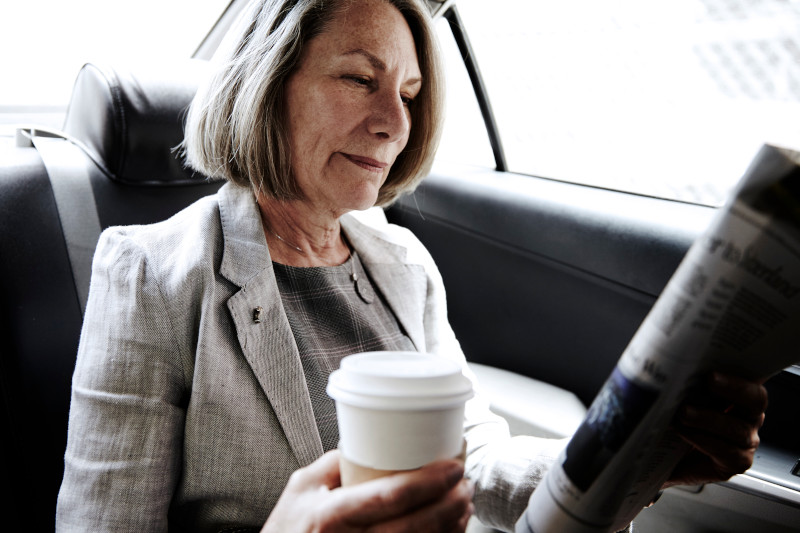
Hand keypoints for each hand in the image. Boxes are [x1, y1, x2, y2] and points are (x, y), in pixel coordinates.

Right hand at [261, 450, 474, 532]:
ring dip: (450, 527)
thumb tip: (374, 439)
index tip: (454, 467)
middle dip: (448, 506)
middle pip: (413, 527)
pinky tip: (450, 529)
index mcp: (330, 515)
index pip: (388, 497)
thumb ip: (337, 462)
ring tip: (464, 504)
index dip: (428, 483)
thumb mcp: (302, 486)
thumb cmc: (288, 526)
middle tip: (466, 484)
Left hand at [664, 372, 767, 488]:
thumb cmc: (675, 421)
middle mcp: (749, 416)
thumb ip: (685, 382)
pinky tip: (683, 432)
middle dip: (733, 388)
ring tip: (683, 412)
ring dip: (708, 418)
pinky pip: (727, 451)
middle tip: (709, 379)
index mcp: (740, 393)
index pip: (751, 377)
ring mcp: (746, 440)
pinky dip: (702, 439)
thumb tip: (674, 366)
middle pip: (756, 400)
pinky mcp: (738, 462)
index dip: (739, 370)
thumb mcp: (679, 396)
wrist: (666, 458)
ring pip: (738, 428)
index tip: (718, 364)